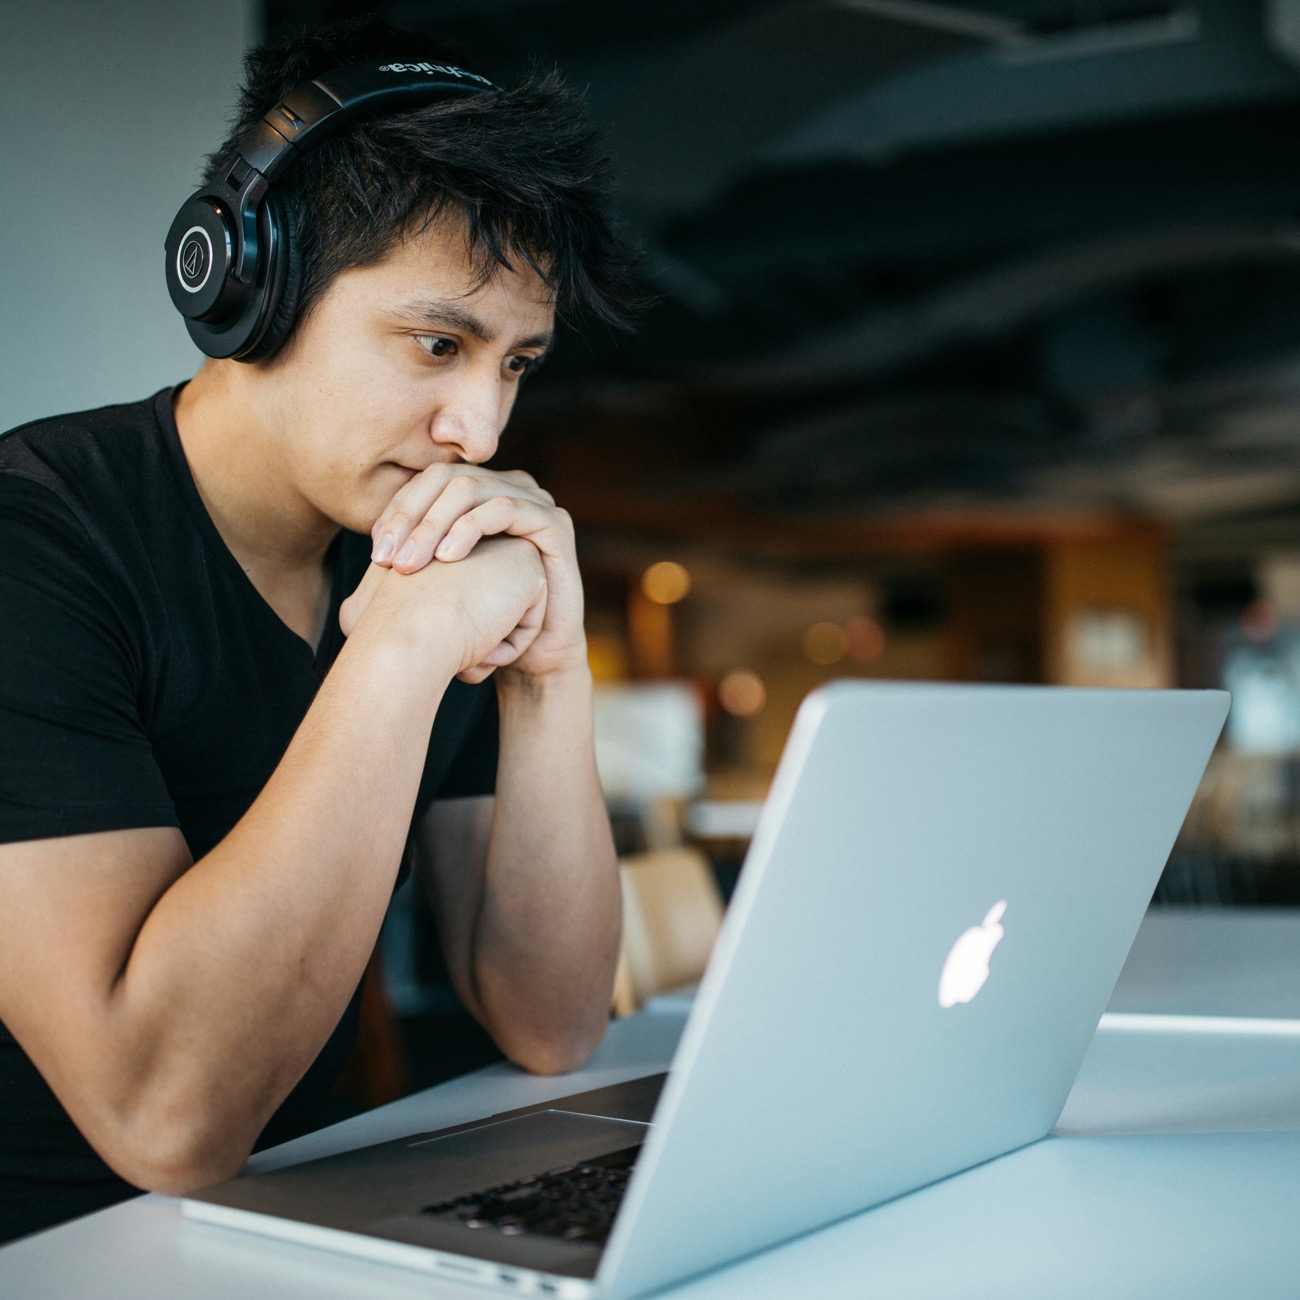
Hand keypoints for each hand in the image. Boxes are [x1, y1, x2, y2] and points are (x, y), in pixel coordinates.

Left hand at [369, 465, 585, 679]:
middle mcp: (505, 489)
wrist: (532, 656)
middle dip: (410, 517)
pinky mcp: (554, 522)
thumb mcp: (438, 589)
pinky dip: (471, 527)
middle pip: (445, 479)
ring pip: (471, 488)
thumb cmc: (483, 624)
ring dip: (434, 524)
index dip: (396, 512)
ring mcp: (533, 501)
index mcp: (478, 496)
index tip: (376, 554)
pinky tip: (448, 558)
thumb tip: (366, 565)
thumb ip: (410, 564)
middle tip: (387, 560)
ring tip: (412, 564)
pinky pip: (505, 508)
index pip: (426, 484)